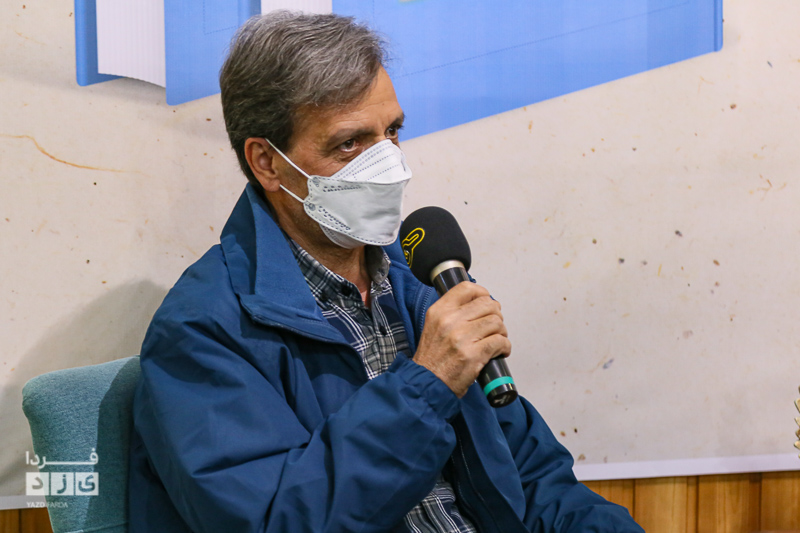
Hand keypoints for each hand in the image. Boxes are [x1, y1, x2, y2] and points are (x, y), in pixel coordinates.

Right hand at [414, 282, 510, 397]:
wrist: (427, 383)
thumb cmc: (432, 359)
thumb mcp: (433, 326)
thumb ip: (451, 313)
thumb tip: (477, 305)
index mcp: (439, 311)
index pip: (466, 288)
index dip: (482, 293)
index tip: (486, 300)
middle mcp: (450, 321)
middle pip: (487, 304)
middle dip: (496, 315)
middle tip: (493, 325)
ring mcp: (462, 338)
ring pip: (496, 322)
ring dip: (501, 331)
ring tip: (496, 340)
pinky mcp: (474, 355)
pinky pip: (500, 342)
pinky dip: (505, 347)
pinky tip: (499, 352)